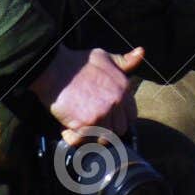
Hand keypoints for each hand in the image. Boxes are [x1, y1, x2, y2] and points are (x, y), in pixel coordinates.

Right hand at [27, 45, 143, 143]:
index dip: (118, 119)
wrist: (53, 66)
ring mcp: (101, 114)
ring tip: (78, 127)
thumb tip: (141, 52)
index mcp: (123, 89)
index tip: (105, 117)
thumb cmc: (78, 62)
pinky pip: (83, 141)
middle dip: (105, 129)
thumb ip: (124, 61)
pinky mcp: (84, 123)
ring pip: (103, 139)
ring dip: (90, 136)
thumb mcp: (105, 57)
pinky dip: (73, 138)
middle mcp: (115, 103)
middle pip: (118, 130)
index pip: (131, 117)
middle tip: (89, 123)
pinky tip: (66, 128)